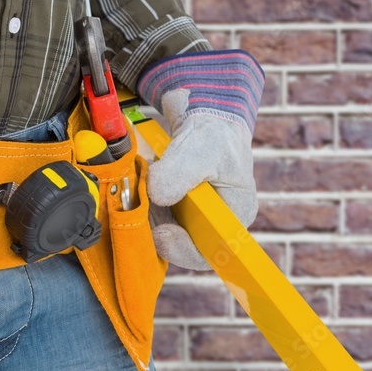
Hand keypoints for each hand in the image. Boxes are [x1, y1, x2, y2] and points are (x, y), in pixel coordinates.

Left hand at [136, 50, 263, 269]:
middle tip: (138, 204)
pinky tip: (139, 185)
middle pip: (181, 244)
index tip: (160, 232)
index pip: (210, 251)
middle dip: (154, 227)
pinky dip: (140, 206)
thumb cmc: (213, 135)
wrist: (203, 119)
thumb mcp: (199, 150)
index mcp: (234, 216)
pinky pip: (152, 219)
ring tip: (140, 186)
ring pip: (161, 232)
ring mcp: (192, 220)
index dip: (183, 249)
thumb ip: (177, 174)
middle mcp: (214, 224)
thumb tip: (154, 196)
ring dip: (144, 214)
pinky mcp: (173, 212)